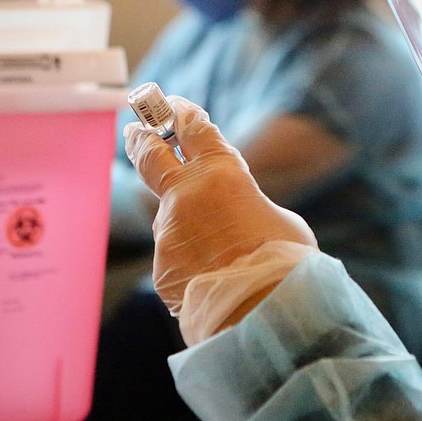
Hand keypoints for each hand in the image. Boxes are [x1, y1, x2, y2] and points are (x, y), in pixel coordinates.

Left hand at [125, 96, 317, 314]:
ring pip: (173, 219)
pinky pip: (178, 257)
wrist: (262, 313)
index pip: (193, 128)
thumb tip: (230, 212)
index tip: (176, 107)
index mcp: (221, 173)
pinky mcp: (162, 268)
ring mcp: (168, 233)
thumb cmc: (285, 261)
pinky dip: (195, 263)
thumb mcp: (277, 216)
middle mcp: (185, 196)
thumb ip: (246, 203)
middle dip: (141, 137)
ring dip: (192, 228)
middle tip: (136, 129)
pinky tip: (220, 279)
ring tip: (226, 250)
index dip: (182, 113)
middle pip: (148, 153)